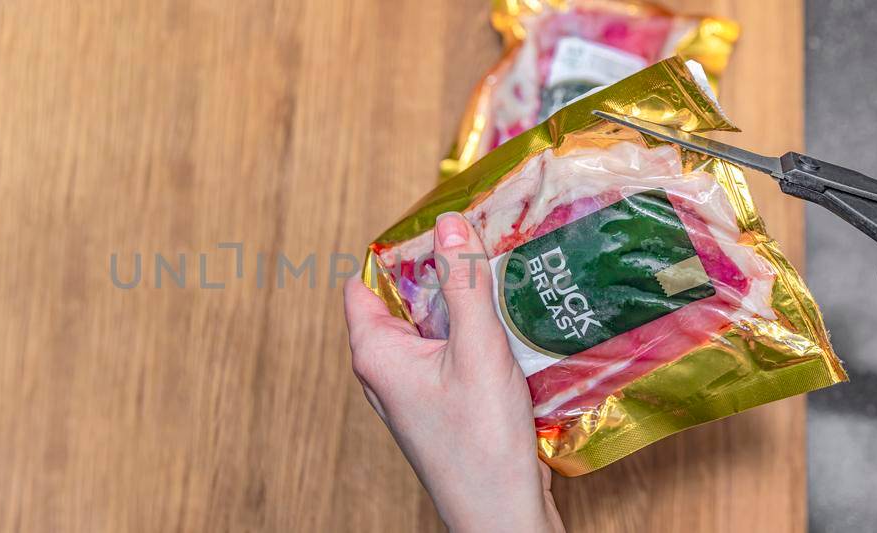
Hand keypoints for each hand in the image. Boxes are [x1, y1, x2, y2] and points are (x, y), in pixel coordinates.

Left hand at [343, 212, 563, 532]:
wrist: (500, 514)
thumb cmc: (480, 443)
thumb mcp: (478, 348)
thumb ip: (464, 282)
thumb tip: (449, 223)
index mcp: (374, 353)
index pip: (364, 282)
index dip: (397, 251)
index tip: (440, 228)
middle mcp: (384, 371)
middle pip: (404, 301)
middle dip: (440, 273)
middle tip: (482, 245)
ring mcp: (411, 391)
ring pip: (433, 328)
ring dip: (465, 306)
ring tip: (503, 280)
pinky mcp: (440, 406)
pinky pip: (451, 354)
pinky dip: (476, 336)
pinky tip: (512, 326)